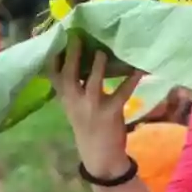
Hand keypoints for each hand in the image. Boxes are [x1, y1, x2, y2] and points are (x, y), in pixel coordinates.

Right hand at [49, 35, 145, 176]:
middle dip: (72, 55)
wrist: (99, 156)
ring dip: (99, 65)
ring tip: (103, 51)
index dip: (53, 56)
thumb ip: (74, 86)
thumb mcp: (74, 107)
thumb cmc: (87, 125)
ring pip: (93, 82)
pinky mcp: (111, 112)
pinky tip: (138, 69)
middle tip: (77, 36)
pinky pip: (122, 92)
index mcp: (65, 98)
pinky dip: (131, 80)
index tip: (56, 36)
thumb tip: (80, 57)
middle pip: (69, 74)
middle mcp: (74, 101)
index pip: (53, 75)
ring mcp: (92, 107)